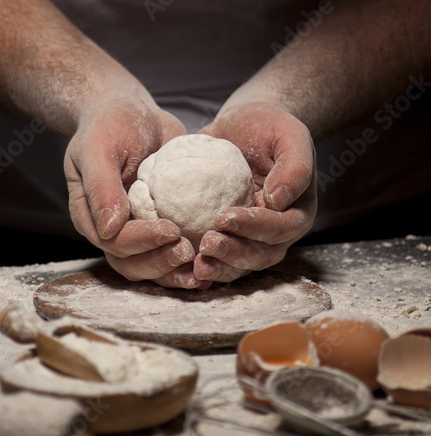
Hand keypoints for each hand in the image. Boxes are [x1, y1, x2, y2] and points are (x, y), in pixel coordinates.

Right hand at [64, 97, 209, 288]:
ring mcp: (139, 230)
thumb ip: (101, 187)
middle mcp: (114, 230)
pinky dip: (193, 258)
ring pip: (153, 265)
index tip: (171, 230)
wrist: (133, 113)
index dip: (142, 242)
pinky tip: (214, 259)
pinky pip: (174, 248)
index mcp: (92, 218)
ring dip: (176, 271)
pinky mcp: (163, 223)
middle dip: (161, 263)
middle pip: (133, 263)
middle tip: (188, 251)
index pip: (116, 242)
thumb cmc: (110, 125)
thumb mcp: (97, 148)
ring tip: (203, 266)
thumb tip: (110, 229)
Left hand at [194, 102, 316, 281]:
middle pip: (260, 255)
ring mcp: (250, 238)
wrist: (244, 127)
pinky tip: (182, 261)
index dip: (255, 227)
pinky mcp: (228, 237)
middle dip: (234, 253)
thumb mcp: (289, 134)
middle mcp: (275, 232)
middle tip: (207, 244)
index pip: (280, 228)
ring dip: (218, 266)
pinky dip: (202, 261)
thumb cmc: (268, 127)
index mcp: (295, 211)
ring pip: (239, 264)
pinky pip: (217, 257)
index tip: (224, 217)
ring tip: (196, 262)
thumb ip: (294, 166)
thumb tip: (278, 200)